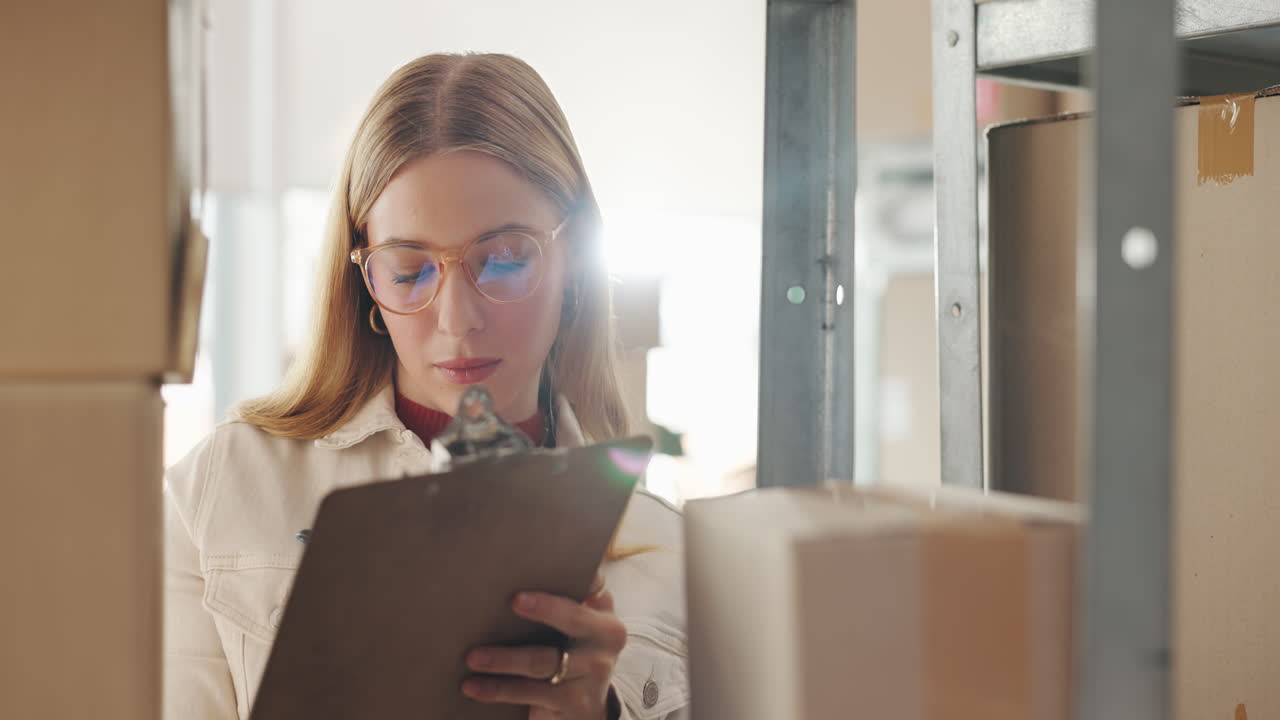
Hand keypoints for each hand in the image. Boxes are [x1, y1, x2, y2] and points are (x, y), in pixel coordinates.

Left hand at [462, 573, 625, 719]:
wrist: (588, 705)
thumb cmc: (572, 652)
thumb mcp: (576, 626)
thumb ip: (563, 599)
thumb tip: (514, 570)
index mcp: (604, 614)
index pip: (593, 585)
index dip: (573, 570)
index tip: (546, 567)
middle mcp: (605, 642)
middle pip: (572, 619)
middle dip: (546, 608)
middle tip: (514, 601)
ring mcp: (592, 675)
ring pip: (541, 662)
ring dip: (503, 658)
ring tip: (473, 656)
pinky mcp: (572, 703)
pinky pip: (529, 693)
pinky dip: (497, 689)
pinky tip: (473, 686)